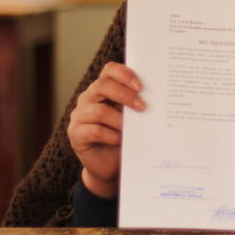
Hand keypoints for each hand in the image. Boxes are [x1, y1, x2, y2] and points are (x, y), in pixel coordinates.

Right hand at [67, 62, 144, 198]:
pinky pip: (94, 131)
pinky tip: (121, 140)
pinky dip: (111, 135)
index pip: (109, 70)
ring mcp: (79, 116)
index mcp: (103, 89)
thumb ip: (137, 104)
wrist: (110, 164)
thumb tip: (159, 96)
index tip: (141, 86)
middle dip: (125, 95)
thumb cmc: (124, 135)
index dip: (124, 74)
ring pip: (98, 111)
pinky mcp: (75, 134)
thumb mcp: (132, 117)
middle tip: (143, 107)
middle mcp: (88, 99)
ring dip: (119, 120)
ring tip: (132, 129)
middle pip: (102, 86)